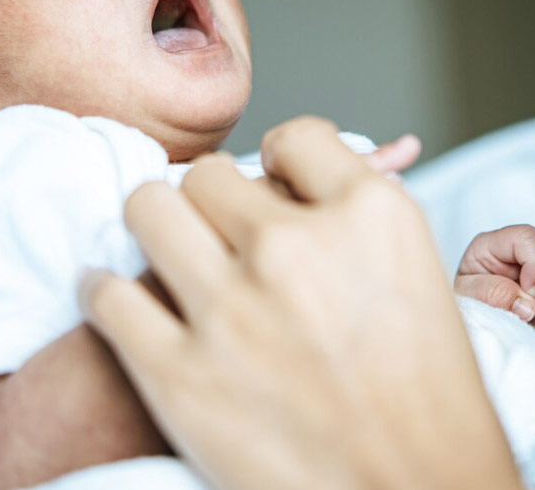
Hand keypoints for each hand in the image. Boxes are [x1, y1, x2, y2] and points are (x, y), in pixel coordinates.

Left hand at [81, 117, 523, 489]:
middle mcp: (296, 250)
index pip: (296, 136)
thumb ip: (362, 211)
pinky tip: (116, 295)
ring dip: (155, 223)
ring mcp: (231, 312)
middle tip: (220, 227)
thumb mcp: (419, 275)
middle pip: (211, 174)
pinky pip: (108, 294)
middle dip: (216, 197)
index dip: (282, 158)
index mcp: (371, 216)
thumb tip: (312, 168)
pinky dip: (105, 290)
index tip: (272, 179)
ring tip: (164, 244)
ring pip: (148, 209)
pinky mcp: (178, 375)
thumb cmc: (429, 397)